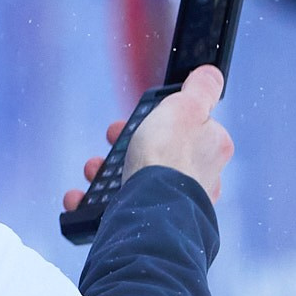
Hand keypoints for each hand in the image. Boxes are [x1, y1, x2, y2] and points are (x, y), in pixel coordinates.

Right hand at [61, 65, 234, 210]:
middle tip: (110, 140)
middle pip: (160, 153)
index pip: (187, 126)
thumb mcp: (185, 107)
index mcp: (211, 151)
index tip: (134, 116)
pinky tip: (83, 199)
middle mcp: (199, 180)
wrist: (152, 208)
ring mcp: (175, 203)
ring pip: (140, 180)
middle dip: (128, 144)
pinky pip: (123, 208)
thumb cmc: (169, 156)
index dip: (157, 117)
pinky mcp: (151, 221)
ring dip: (109, 172)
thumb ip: (200, 90)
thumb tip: (212, 74)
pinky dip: (100, 203)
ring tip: (92, 170)